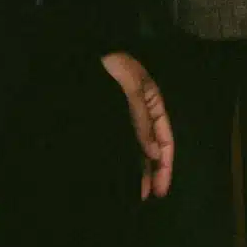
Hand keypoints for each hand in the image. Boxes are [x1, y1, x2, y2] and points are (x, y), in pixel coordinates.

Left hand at [101, 52, 173, 199]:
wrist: (81, 50)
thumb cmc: (111, 65)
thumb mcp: (131, 88)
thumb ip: (141, 121)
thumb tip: (154, 153)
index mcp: (153, 102)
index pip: (166, 138)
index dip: (165, 164)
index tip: (160, 189)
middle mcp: (140, 111)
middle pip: (151, 147)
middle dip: (151, 172)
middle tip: (146, 197)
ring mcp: (123, 115)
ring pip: (135, 148)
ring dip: (137, 169)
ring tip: (134, 192)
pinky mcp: (106, 118)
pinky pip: (119, 142)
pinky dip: (122, 158)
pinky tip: (119, 173)